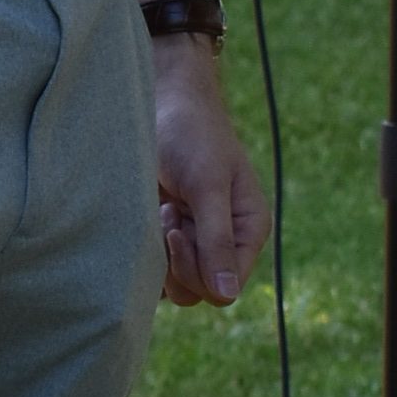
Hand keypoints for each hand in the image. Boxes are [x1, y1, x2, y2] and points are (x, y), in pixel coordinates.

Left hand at [153, 46, 263, 306]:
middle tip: (167, 215)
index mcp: (248, 231)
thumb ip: (216, 238)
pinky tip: (150, 211)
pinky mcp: (169, 234)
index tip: (175, 230)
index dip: (197, 269)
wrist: (162, 101)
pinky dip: (147, 247)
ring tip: (161, 209)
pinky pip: (157, 267)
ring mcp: (196, 240)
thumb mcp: (207, 184)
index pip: (226, 288)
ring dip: (161, 254)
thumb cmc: (191, 135)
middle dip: (177, 261)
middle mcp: (226, 242)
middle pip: (199, 291)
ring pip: (176, 284)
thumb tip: (227, 295)